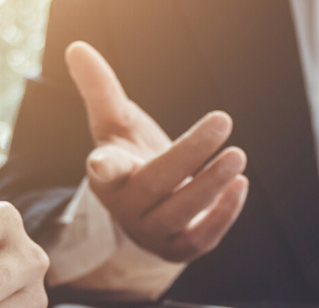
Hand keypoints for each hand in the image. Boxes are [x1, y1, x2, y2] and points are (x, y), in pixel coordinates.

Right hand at [65, 41, 248, 262]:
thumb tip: (77, 47)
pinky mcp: (176, 248)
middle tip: (223, 120)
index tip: (100, 163)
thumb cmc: (130, 156)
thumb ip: (100, 88)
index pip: (104, 171)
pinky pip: (199, 239)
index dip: (104, 167)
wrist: (144, 209)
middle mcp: (126, 207)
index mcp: (107, 175)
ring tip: (238, 155)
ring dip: (211, 185)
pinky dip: (223, 215)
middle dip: (189, 154)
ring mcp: (151, 231)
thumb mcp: (115, 123)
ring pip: (179, 213)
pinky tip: (240, 185)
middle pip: (155, 184)